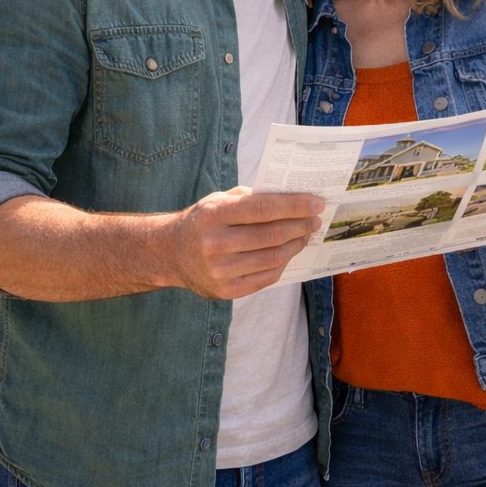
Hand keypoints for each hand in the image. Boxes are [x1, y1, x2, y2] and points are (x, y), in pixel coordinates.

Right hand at [162, 187, 324, 299]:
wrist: (169, 254)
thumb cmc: (202, 222)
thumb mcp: (218, 200)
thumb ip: (251, 197)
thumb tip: (292, 197)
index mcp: (214, 215)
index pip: (263, 208)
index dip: (294, 206)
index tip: (316, 203)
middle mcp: (215, 244)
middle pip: (272, 235)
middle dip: (301, 225)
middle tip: (316, 219)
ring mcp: (220, 270)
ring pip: (274, 257)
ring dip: (297, 244)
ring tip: (305, 234)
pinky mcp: (226, 290)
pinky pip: (267, 277)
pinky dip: (284, 262)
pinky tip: (289, 251)